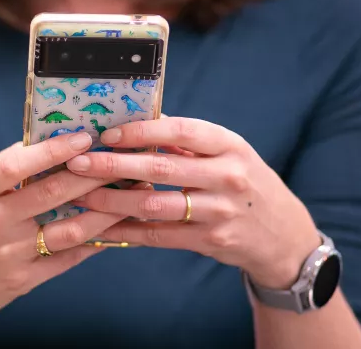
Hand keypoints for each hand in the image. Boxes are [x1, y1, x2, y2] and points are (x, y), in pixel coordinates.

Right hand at [0, 133, 146, 324]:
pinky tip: (115, 226)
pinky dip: (95, 241)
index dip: (52, 151)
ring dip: (105, 210)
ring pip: (69, 229)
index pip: (15, 165)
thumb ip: (5, 171)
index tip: (84, 138)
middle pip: (51, 194)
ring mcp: (9, 253)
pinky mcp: (24, 279)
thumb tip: (49, 141)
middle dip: (92, 175)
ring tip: (130, 194)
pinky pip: (68, 257)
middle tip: (121, 160)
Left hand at [66, 117, 320, 288]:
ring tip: (79, 194)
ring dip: (111, 201)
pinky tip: (100, 226)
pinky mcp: (210, 241)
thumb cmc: (241, 180)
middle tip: (77, 162)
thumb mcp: (226, 152)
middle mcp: (227, 177)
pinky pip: (158, 235)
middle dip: (112, 165)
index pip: (181, 130)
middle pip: (160, 168)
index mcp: (229, 145)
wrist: (283, 233)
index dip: (141, 131)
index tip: (107, 133)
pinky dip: (126, 231)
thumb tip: (132, 119)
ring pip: (154, 205)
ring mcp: (220, 212)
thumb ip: (184, 140)